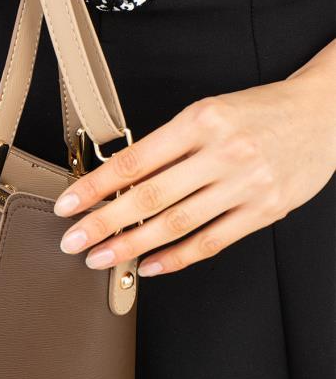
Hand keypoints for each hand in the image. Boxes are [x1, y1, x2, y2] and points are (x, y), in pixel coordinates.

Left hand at [54, 49, 335, 276]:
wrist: (324, 113)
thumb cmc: (258, 111)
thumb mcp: (209, 112)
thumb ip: (169, 145)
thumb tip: (117, 181)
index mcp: (202, 120)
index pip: (136, 159)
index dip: (97, 186)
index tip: (68, 204)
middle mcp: (224, 152)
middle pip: (151, 197)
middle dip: (104, 223)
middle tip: (73, 241)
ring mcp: (246, 184)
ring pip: (177, 224)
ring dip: (132, 246)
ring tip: (101, 258)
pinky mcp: (265, 210)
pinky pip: (212, 241)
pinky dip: (176, 258)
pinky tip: (149, 266)